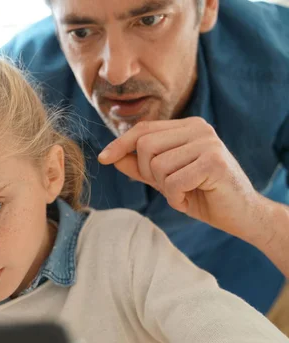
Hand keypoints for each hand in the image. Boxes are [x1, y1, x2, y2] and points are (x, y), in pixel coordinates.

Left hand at [97, 117, 262, 239]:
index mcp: (187, 127)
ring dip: (165, 188)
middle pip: (145, 146)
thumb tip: (111, 156)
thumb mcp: (165, 179)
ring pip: (157, 166)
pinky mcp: (214, 161)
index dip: (120, 144)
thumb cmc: (202, 195)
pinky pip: (173, 182)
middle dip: (148, 173)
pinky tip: (192, 199)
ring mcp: (208, 143)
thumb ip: (140, 167)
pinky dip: (176, 197)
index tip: (103, 159)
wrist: (241, 215)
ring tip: (184, 192)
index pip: (144, 129)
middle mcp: (198, 129)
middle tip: (170, 187)